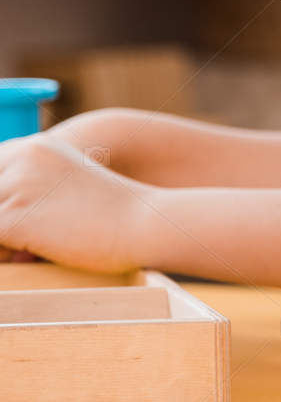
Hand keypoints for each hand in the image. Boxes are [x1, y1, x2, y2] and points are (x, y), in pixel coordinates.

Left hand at [0, 133, 154, 273]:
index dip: (4, 200)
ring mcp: (16, 185)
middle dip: (3, 218)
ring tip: (32, 248)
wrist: (145, 224)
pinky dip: (5, 255)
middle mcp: (21, 158)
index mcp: (34, 146)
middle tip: (24, 238)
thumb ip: (34, 184)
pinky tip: (34, 254)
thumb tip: (4, 222)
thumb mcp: (71, 183)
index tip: (20, 218)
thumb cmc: (114, 214)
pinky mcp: (13, 218)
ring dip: (2, 239)